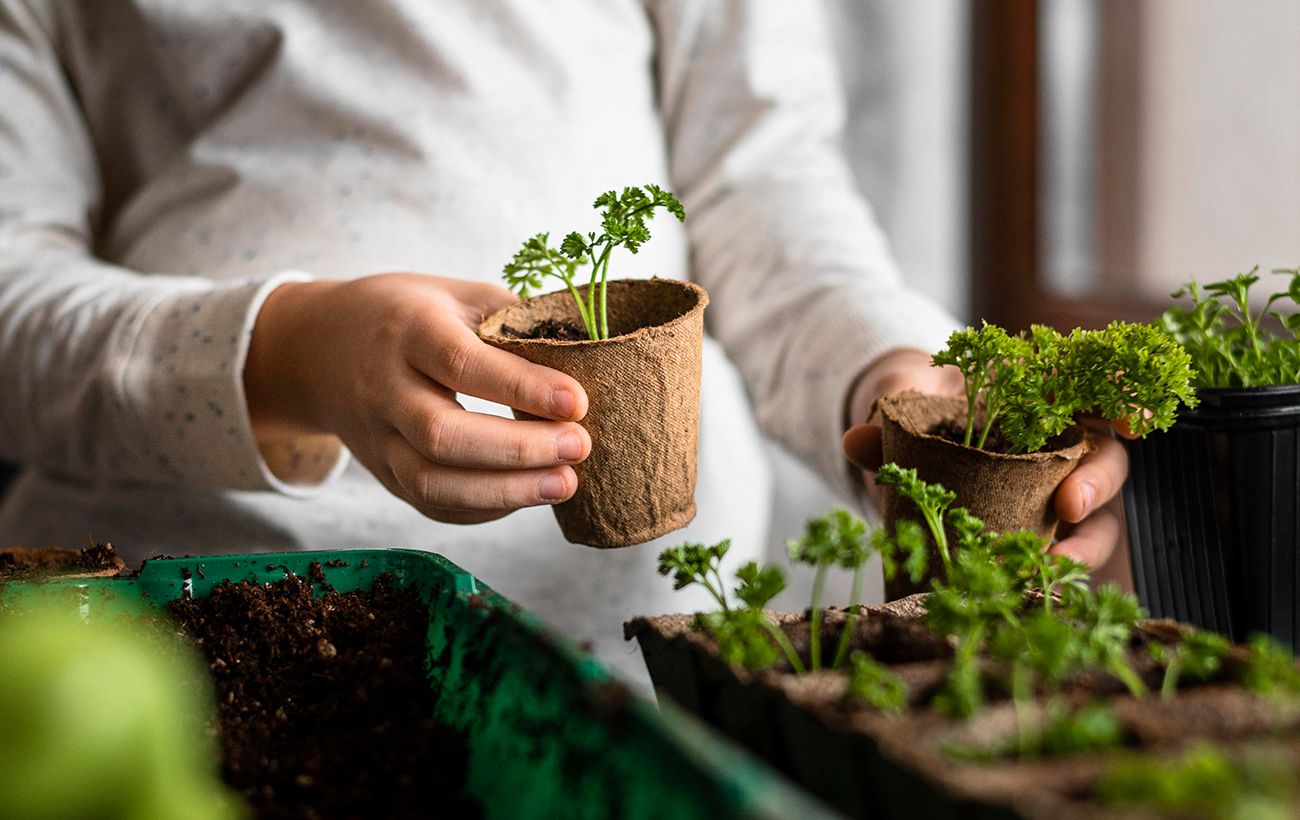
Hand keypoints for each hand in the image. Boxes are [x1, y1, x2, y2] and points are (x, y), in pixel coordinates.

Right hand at [244, 274, 591, 522]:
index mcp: (406, 330)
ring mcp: (377, 439)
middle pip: (442, 434)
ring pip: (432, 483)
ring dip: (505, 492)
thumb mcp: (455, 294)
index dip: (521, 387)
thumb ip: (512, 321)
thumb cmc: (407, 314)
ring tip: (566, 483)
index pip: (460, 363)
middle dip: (518, 448)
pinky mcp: (383, 474)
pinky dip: (484, 509)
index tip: (577, 402)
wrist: (316, 349)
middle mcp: (383, 388)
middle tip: (580, 446)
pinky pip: (431, 505)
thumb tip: (590, 348)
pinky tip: (528, 495)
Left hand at [840, 348, 1129, 568]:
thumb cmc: (921, 412)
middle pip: (1104, 456)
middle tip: (1070, 506)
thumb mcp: (903, 410)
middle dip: (1097, 481)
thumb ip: (887, 420)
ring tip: (1054, 567)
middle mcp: (1062, 441)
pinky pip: (1064, 553)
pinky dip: (1057, 572)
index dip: (1121, 397)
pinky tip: (1039, 589)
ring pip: (1096, 516)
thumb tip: (856, 441)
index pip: (1093, 385)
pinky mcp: (1042, 532)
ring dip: (1085, 543)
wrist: (905, 444)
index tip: (1134, 418)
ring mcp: (1057, 490)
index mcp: (1037, 393)